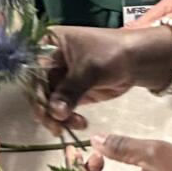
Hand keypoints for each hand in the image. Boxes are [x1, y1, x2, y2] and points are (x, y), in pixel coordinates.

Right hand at [38, 23, 160, 131]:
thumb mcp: (89, 69)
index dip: (36, 90)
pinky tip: (79, 124)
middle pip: (38, 88)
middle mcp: (49, 60)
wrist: (138, 60)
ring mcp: (61, 77)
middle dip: (46, 108)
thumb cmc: (112, 53)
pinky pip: (62, 107)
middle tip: (55, 125)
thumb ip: (69, 90)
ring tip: (71, 126)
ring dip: (56, 116)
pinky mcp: (71, 91)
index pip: (33, 69)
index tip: (44, 108)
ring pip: (48, 101)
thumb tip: (54, 112)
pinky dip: (67, 118)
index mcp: (48, 44)